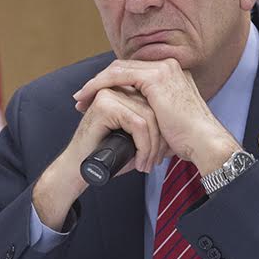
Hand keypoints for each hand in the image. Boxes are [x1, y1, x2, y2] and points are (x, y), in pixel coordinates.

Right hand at [32, 86, 170, 230]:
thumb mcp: (135, 138)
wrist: (81, 170)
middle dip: (160, 139)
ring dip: (152, 147)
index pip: (155, 102)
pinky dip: (144, 146)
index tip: (162, 152)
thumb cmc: (107, 156)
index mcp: (124, 91)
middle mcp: (116, 88)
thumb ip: (150, 125)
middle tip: (155, 161)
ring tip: (147, 164)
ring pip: (149, 117)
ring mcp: (109, 94)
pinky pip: (139, 123)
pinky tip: (139, 163)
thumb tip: (177, 127)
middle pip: (155, 109)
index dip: (162, 128)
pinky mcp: (105, 105)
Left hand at [72, 58, 237, 174]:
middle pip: (123, 68)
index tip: (95, 98)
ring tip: (80, 99)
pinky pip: (118, 75)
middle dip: (99, 82)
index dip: (111, 83)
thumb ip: (152, 114)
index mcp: (171, 75)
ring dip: (95, 83)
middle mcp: (167, 67)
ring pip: (118, 69)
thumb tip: (136, 125)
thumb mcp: (165, 122)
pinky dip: (100, 84)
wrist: (204, 142)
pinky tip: (88, 96)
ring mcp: (162, 69)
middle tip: (82, 98)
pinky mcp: (155, 77)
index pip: (133, 73)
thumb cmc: (187, 140)